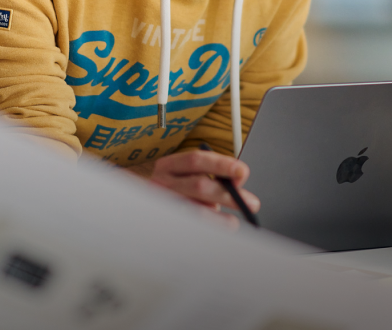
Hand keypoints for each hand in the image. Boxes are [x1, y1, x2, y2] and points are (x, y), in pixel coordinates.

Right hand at [130, 148, 259, 226]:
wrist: (140, 211)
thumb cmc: (174, 192)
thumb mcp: (188, 177)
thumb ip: (212, 176)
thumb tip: (238, 180)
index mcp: (168, 166)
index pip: (196, 160)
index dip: (221, 164)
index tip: (243, 171)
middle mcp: (161, 184)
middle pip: (199, 186)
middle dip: (229, 195)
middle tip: (252, 203)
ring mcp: (161, 205)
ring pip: (196, 211)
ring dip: (220, 218)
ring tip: (233, 223)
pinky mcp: (164, 225)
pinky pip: (191, 228)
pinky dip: (210, 230)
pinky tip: (218, 231)